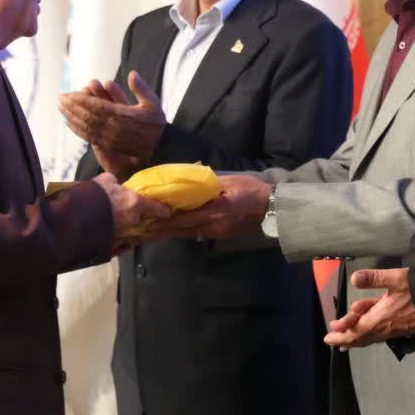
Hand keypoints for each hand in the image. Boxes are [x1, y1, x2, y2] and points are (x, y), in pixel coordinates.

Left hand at [60, 71, 165, 177]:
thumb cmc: (156, 123)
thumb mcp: (153, 103)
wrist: (159, 146)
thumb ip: (141, 88)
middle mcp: (113, 127)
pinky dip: (77, 130)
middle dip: (71, 107)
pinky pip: (89, 137)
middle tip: (60, 98)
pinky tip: (70, 123)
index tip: (69, 94)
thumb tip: (132, 73)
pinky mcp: (108, 145)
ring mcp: (109, 137)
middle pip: (87, 116)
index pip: (95, 106)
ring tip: (61, 108)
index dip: (80, 100)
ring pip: (86, 127)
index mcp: (122, 115)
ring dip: (71, 117)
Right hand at [92, 172, 171, 244]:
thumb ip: (115, 182)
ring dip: (127, 226)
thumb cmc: (94, 194)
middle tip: (133, 212)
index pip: (157, 208)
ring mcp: (123, 233)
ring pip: (131, 230)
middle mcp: (133, 220)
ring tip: (118, 221)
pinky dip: (118, 238)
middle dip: (140, 217)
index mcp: (135, 203)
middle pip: (142, 220)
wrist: (76, 214)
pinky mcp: (112, 242)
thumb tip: (115, 184)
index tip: (167, 211)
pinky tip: (111, 235)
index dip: (163, 210)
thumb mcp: (106, 180)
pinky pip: (120, 241)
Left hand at [141, 175, 272, 240]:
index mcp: (214, 212)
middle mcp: (213, 225)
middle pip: (183, 230)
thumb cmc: (251, 190)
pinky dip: (183, 231)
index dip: (167, 221)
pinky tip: (174, 230)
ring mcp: (217, 232)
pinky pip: (197, 233)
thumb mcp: (229, 182)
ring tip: (152, 233)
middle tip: (143, 231)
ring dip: (171, 233)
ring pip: (189, 233)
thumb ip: (209, 184)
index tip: (150, 222)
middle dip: (163, 231)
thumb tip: (191, 179)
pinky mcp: (220, 234)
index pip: (185, 219)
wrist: (271, 207)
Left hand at [324, 267, 414, 348]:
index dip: (341, 334)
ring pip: (370, 337)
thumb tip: (354, 278)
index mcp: (381, 317)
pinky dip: (368, 333)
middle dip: (345, 338)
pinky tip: (368, 328)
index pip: (355, 331)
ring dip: (356, 337)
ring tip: (345, 339)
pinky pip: (379, 334)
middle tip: (332, 339)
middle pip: (361, 338)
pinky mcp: (401, 327)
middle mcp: (386, 327)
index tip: (329, 335)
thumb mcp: (397, 278)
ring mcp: (394, 329)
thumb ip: (374, 278)